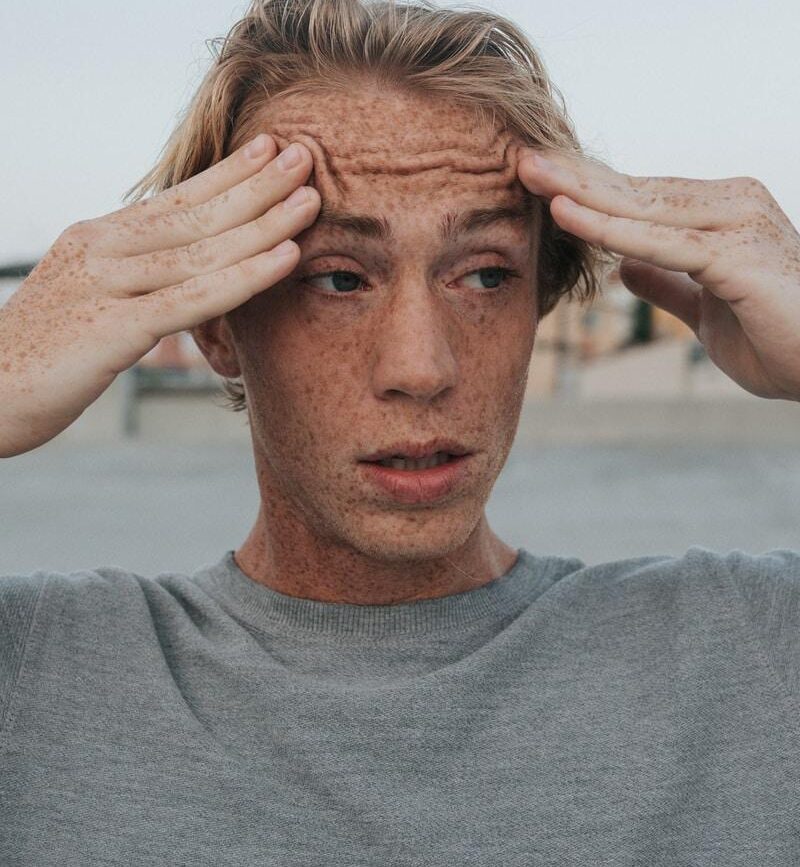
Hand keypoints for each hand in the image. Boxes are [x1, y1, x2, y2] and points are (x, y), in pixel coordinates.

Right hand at [0, 135, 320, 456]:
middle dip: (256, 186)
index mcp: (97, 240)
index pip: (173, 200)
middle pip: (194, 214)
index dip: (226, 175)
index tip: (268, 149)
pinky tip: (285, 258)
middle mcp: (102, 251)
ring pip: (201, 250)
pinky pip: (193, 298)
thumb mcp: (87, 300)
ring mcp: (106, 286)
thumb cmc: (41, 354)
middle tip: (306, 157)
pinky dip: (245, 277)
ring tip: (311, 199)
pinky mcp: (112, 329)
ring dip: (263, 224)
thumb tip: (177, 271)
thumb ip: (131, 279)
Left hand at [518, 150, 799, 401]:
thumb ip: (667, 284)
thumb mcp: (705, 308)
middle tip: (517, 158)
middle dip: (573, 176)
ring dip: (580, 190)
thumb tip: (623, 269)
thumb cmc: (777, 336)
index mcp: (717, 216)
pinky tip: (566, 214)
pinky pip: (659, 241)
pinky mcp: (737, 255)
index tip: (538, 180)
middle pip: (633, 191)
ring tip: (527, 172)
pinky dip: (609, 228)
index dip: (587, 190)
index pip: (638, 199)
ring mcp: (736, 225)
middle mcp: (728, 206)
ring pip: (640, 208)